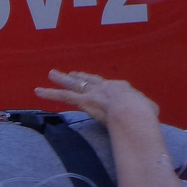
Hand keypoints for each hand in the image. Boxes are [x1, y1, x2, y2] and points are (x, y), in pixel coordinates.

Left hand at [35, 70, 157, 125]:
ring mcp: (93, 93)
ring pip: (74, 84)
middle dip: (81, 76)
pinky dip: (49, 93)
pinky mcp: (82, 101)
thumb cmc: (143, 113)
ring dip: (62, 79)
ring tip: (51, 74)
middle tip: (72, 73)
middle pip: (90, 80)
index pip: (110, 86)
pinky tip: (38, 91)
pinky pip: (63, 96)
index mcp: (122, 88)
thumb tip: (148, 111)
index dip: (103, 86)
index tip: (100, 86)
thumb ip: (145, 108)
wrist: (132, 113)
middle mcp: (106, 87)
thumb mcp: (149, 109)